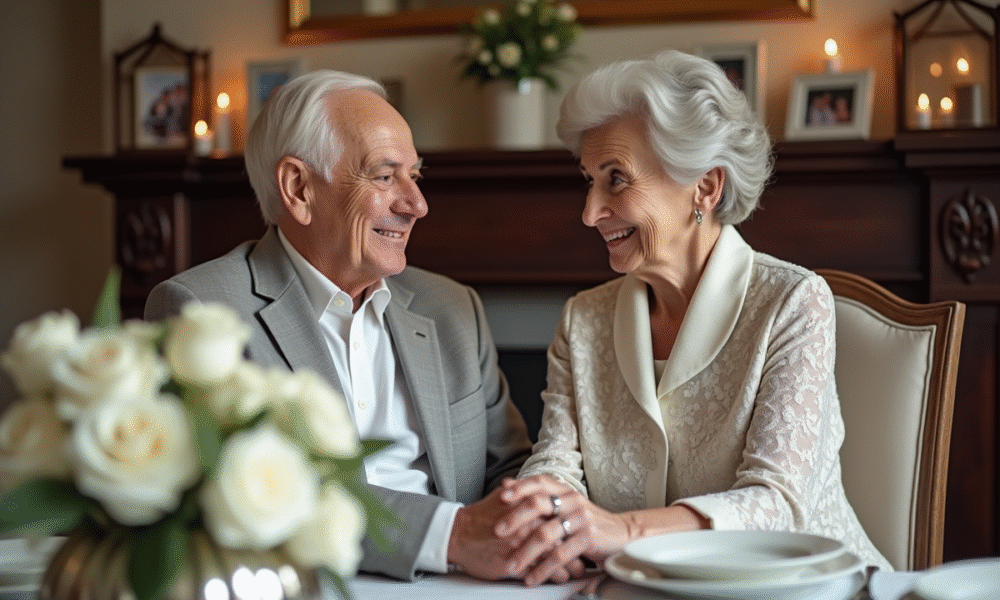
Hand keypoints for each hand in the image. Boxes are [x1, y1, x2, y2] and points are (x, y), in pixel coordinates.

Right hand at [447, 484, 582, 581]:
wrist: (457, 534)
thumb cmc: (479, 516)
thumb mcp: (501, 497)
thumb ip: (519, 492)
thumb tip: (528, 486)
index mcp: (529, 507)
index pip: (559, 516)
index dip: (571, 526)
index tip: (579, 532)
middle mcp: (529, 525)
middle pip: (562, 536)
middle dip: (576, 547)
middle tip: (587, 553)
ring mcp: (523, 545)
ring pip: (555, 556)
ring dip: (570, 564)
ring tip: (578, 569)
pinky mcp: (515, 564)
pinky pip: (541, 571)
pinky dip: (554, 575)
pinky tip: (561, 577)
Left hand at [496, 475, 630, 585]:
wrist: (622, 534)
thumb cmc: (586, 521)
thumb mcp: (564, 505)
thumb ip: (539, 497)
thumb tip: (506, 484)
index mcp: (564, 491)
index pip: (540, 482)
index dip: (520, 487)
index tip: (501, 495)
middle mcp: (572, 500)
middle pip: (538, 504)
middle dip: (515, 518)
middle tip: (497, 531)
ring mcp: (581, 519)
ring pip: (546, 534)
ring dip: (525, 552)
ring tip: (511, 565)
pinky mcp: (588, 539)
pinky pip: (560, 555)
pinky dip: (543, 569)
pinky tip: (532, 578)